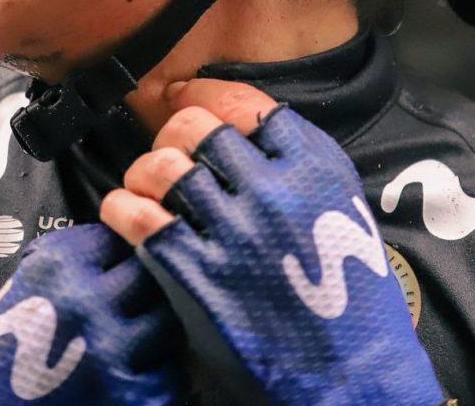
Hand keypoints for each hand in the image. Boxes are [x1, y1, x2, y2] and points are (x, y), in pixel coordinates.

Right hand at [0, 223, 184, 405]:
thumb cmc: (0, 353)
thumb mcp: (25, 284)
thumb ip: (72, 258)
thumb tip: (121, 238)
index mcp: (59, 265)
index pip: (117, 239)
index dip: (118, 256)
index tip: (114, 271)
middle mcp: (88, 301)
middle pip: (150, 275)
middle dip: (144, 290)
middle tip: (134, 306)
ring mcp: (111, 350)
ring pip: (167, 322)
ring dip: (156, 332)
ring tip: (138, 341)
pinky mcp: (128, 396)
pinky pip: (168, 375)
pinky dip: (157, 376)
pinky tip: (137, 376)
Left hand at [101, 80, 444, 405]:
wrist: (351, 380)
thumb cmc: (352, 302)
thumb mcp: (341, 212)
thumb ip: (296, 166)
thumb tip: (237, 131)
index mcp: (315, 169)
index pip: (245, 104)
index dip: (209, 96)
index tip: (190, 99)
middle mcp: (272, 191)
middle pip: (197, 126)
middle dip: (175, 132)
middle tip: (169, 149)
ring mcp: (232, 232)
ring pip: (163, 165)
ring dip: (146, 170)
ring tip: (146, 185)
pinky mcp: (196, 275)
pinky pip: (138, 216)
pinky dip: (122, 207)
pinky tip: (125, 212)